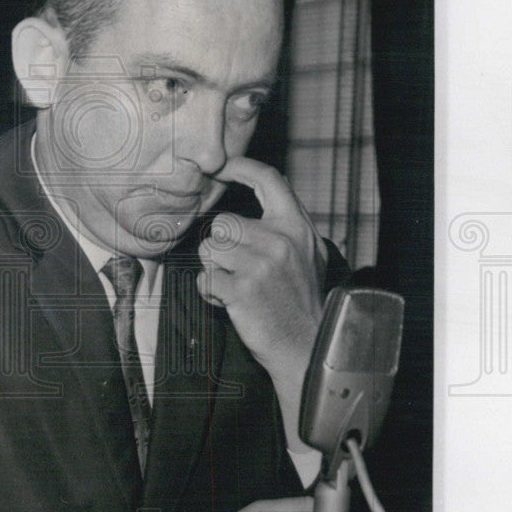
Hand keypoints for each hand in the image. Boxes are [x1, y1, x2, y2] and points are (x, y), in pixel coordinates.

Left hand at [198, 156, 327, 448]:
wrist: (306, 346)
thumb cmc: (300, 299)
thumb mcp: (306, 253)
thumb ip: (284, 225)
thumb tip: (263, 191)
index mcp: (296, 227)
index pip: (268, 180)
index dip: (241, 166)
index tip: (221, 165)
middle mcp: (280, 241)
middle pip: (222, 223)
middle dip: (221, 247)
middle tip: (239, 270)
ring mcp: (261, 266)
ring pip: (208, 249)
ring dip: (215, 269)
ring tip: (237, 286)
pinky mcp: (242, 291)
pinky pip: (205, 279)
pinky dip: (210, 293)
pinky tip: (231, 302)